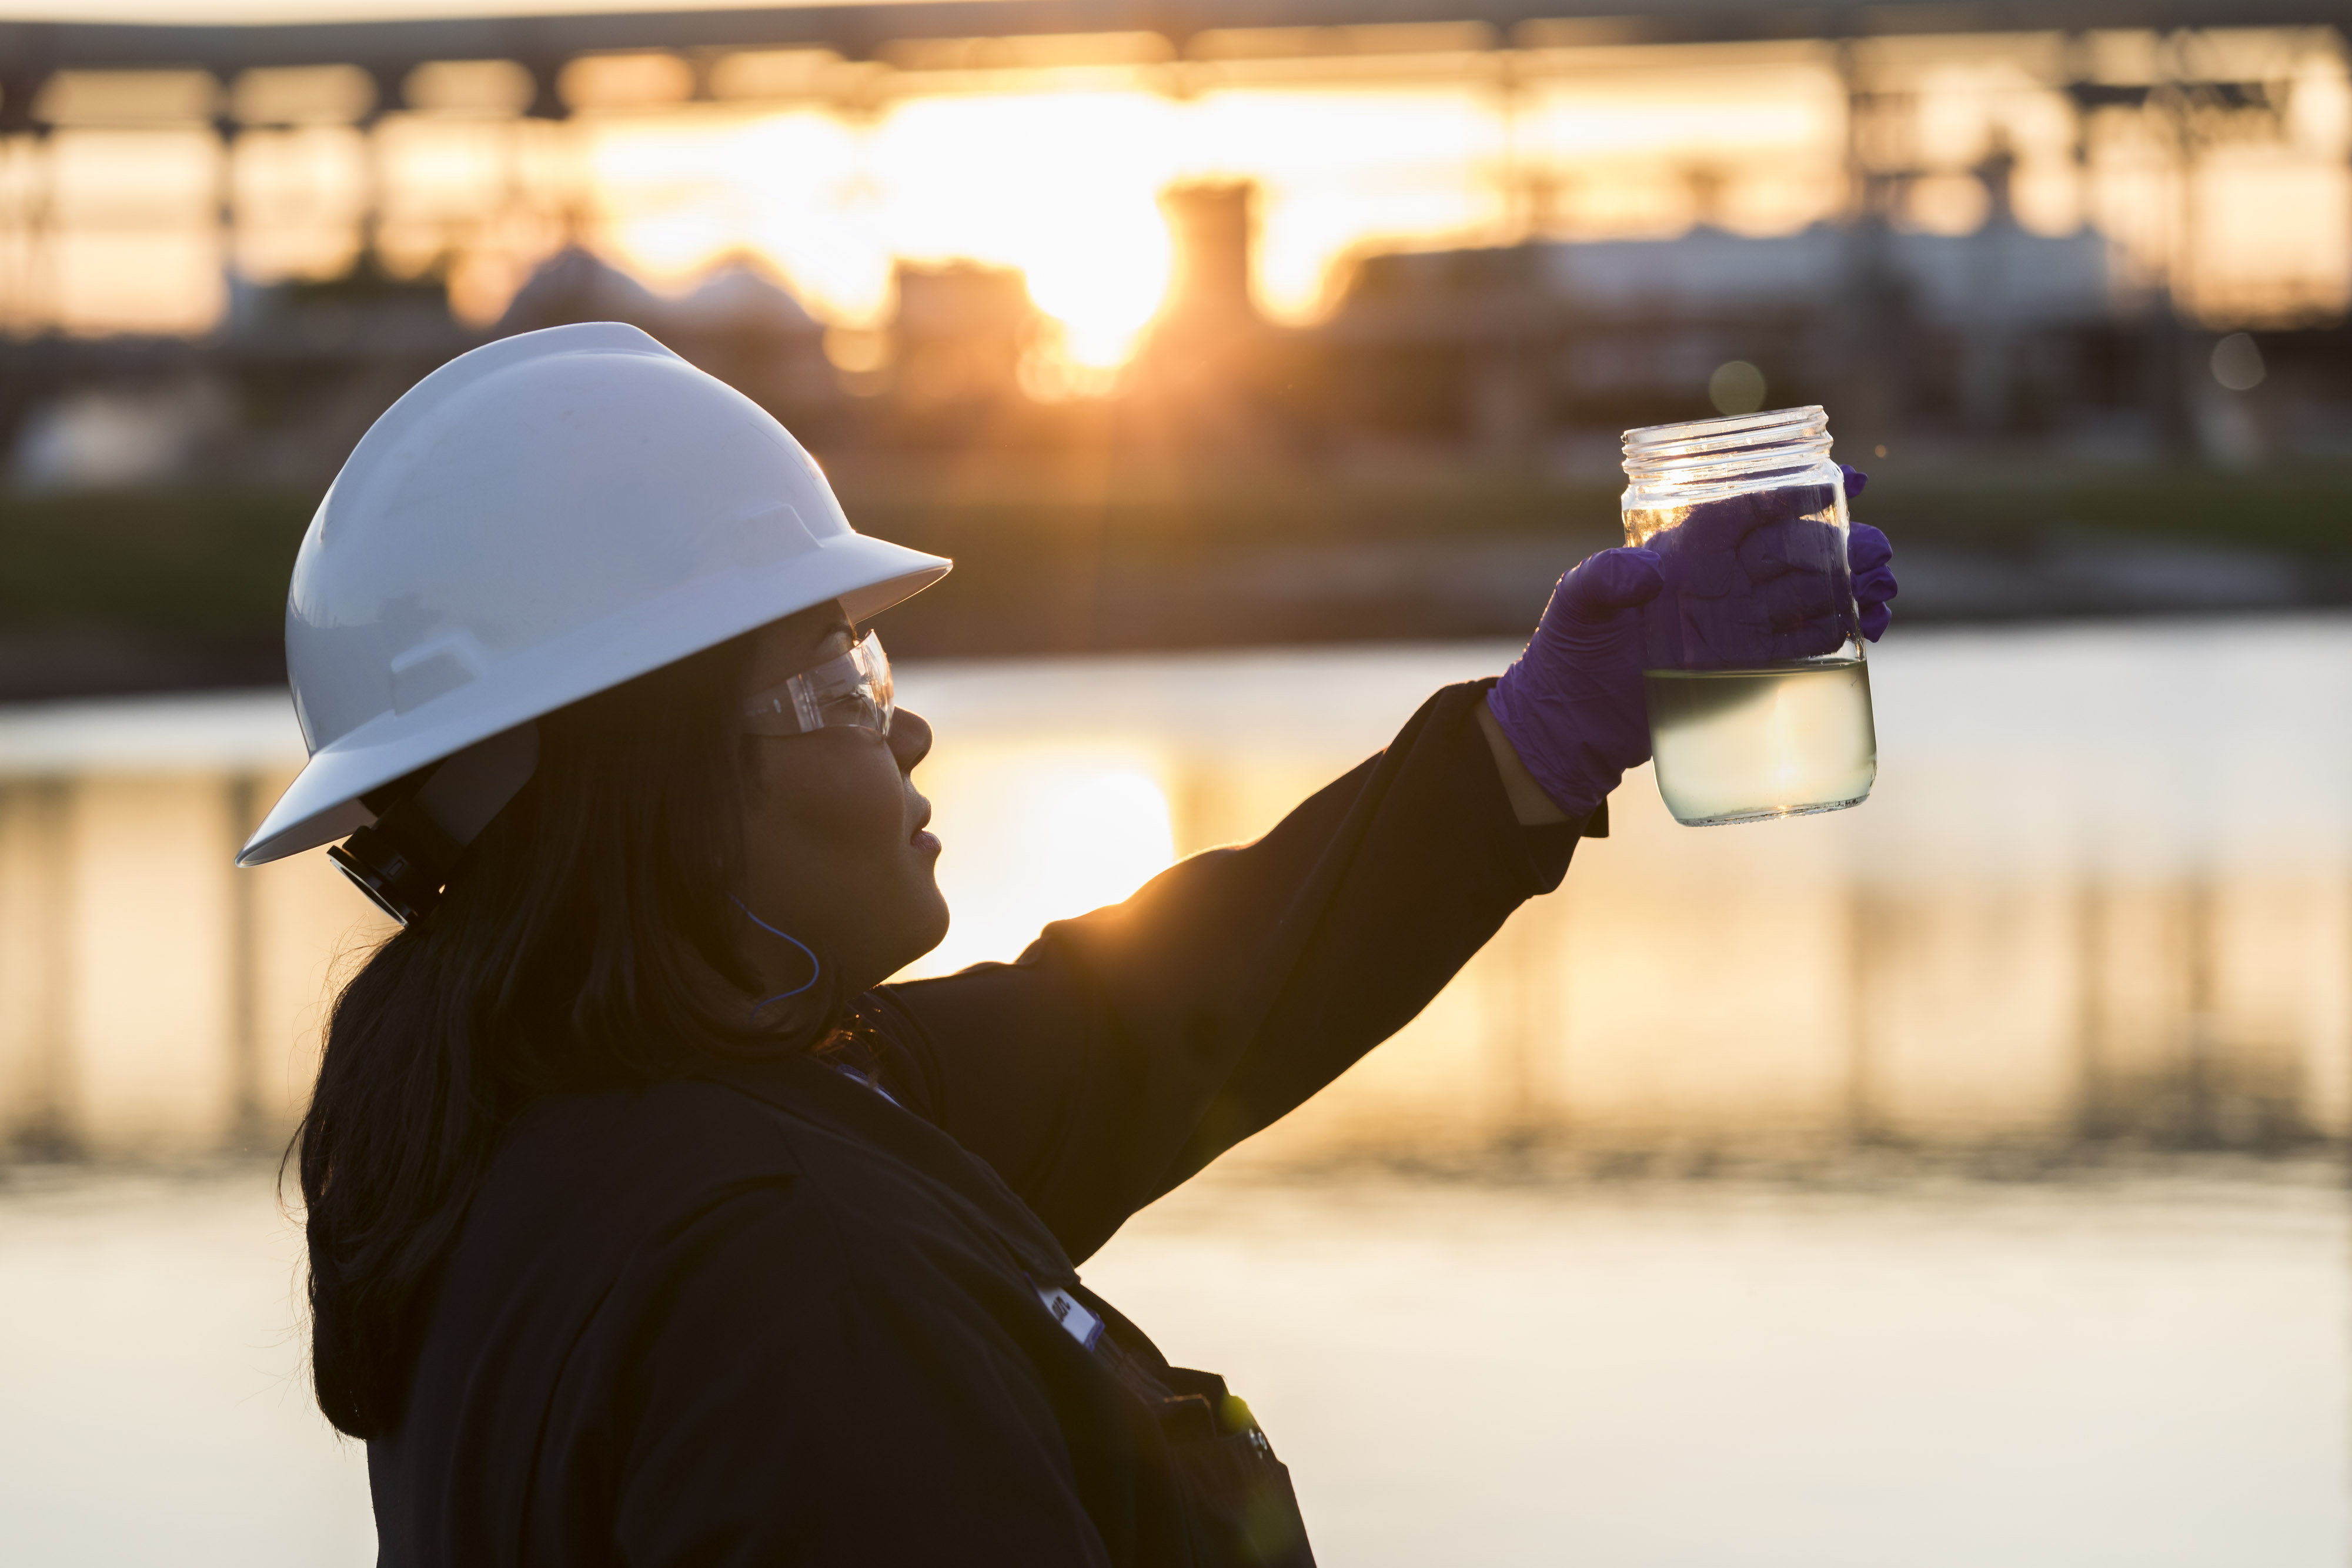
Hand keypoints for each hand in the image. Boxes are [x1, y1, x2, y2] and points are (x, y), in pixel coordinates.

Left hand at [1487, 467, 1896, 819]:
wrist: (1570, 725)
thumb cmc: (1567, 654)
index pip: (1750, 507)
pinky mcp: (1750, 667)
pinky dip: (1845, 631)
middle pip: (1795, 549)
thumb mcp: (1574, 605)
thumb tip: (1649, 574)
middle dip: (1842, 543)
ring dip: (1854, 585)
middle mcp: (1721, 582)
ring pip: (1813, 593)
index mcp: (1686, 551)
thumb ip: (1601, 580)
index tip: (1847, 482)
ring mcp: (1739, 624)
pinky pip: (1808, 642)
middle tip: (1875, 550)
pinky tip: (1872, 627)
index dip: (1796, 491)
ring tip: (1883, 587)